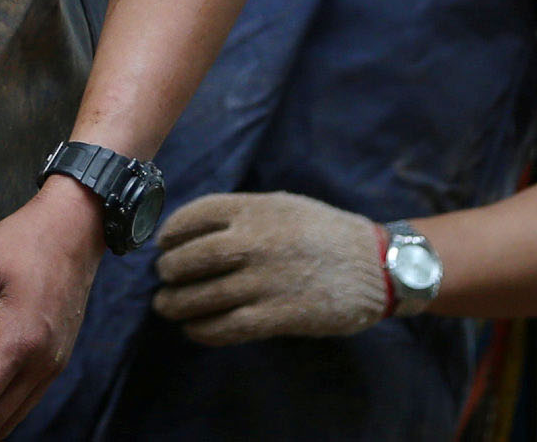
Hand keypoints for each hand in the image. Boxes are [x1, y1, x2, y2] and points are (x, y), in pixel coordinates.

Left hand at [152, 192, 387, 344]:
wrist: (374, 264)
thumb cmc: (326, 232)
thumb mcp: (286, 206)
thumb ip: (245, 216)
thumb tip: (196, 234)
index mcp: (258, 208)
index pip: (196, 216)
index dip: (171, 232)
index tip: (163, 243)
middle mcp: (256, 241)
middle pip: (190, 258)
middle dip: (169, 271)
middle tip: (165, 278)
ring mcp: (264, 280)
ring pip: (200, 297)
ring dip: (175, 304)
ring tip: (168, 306)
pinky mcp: (275, 316)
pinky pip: (223, 328)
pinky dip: (200, 330)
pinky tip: (194, 329)